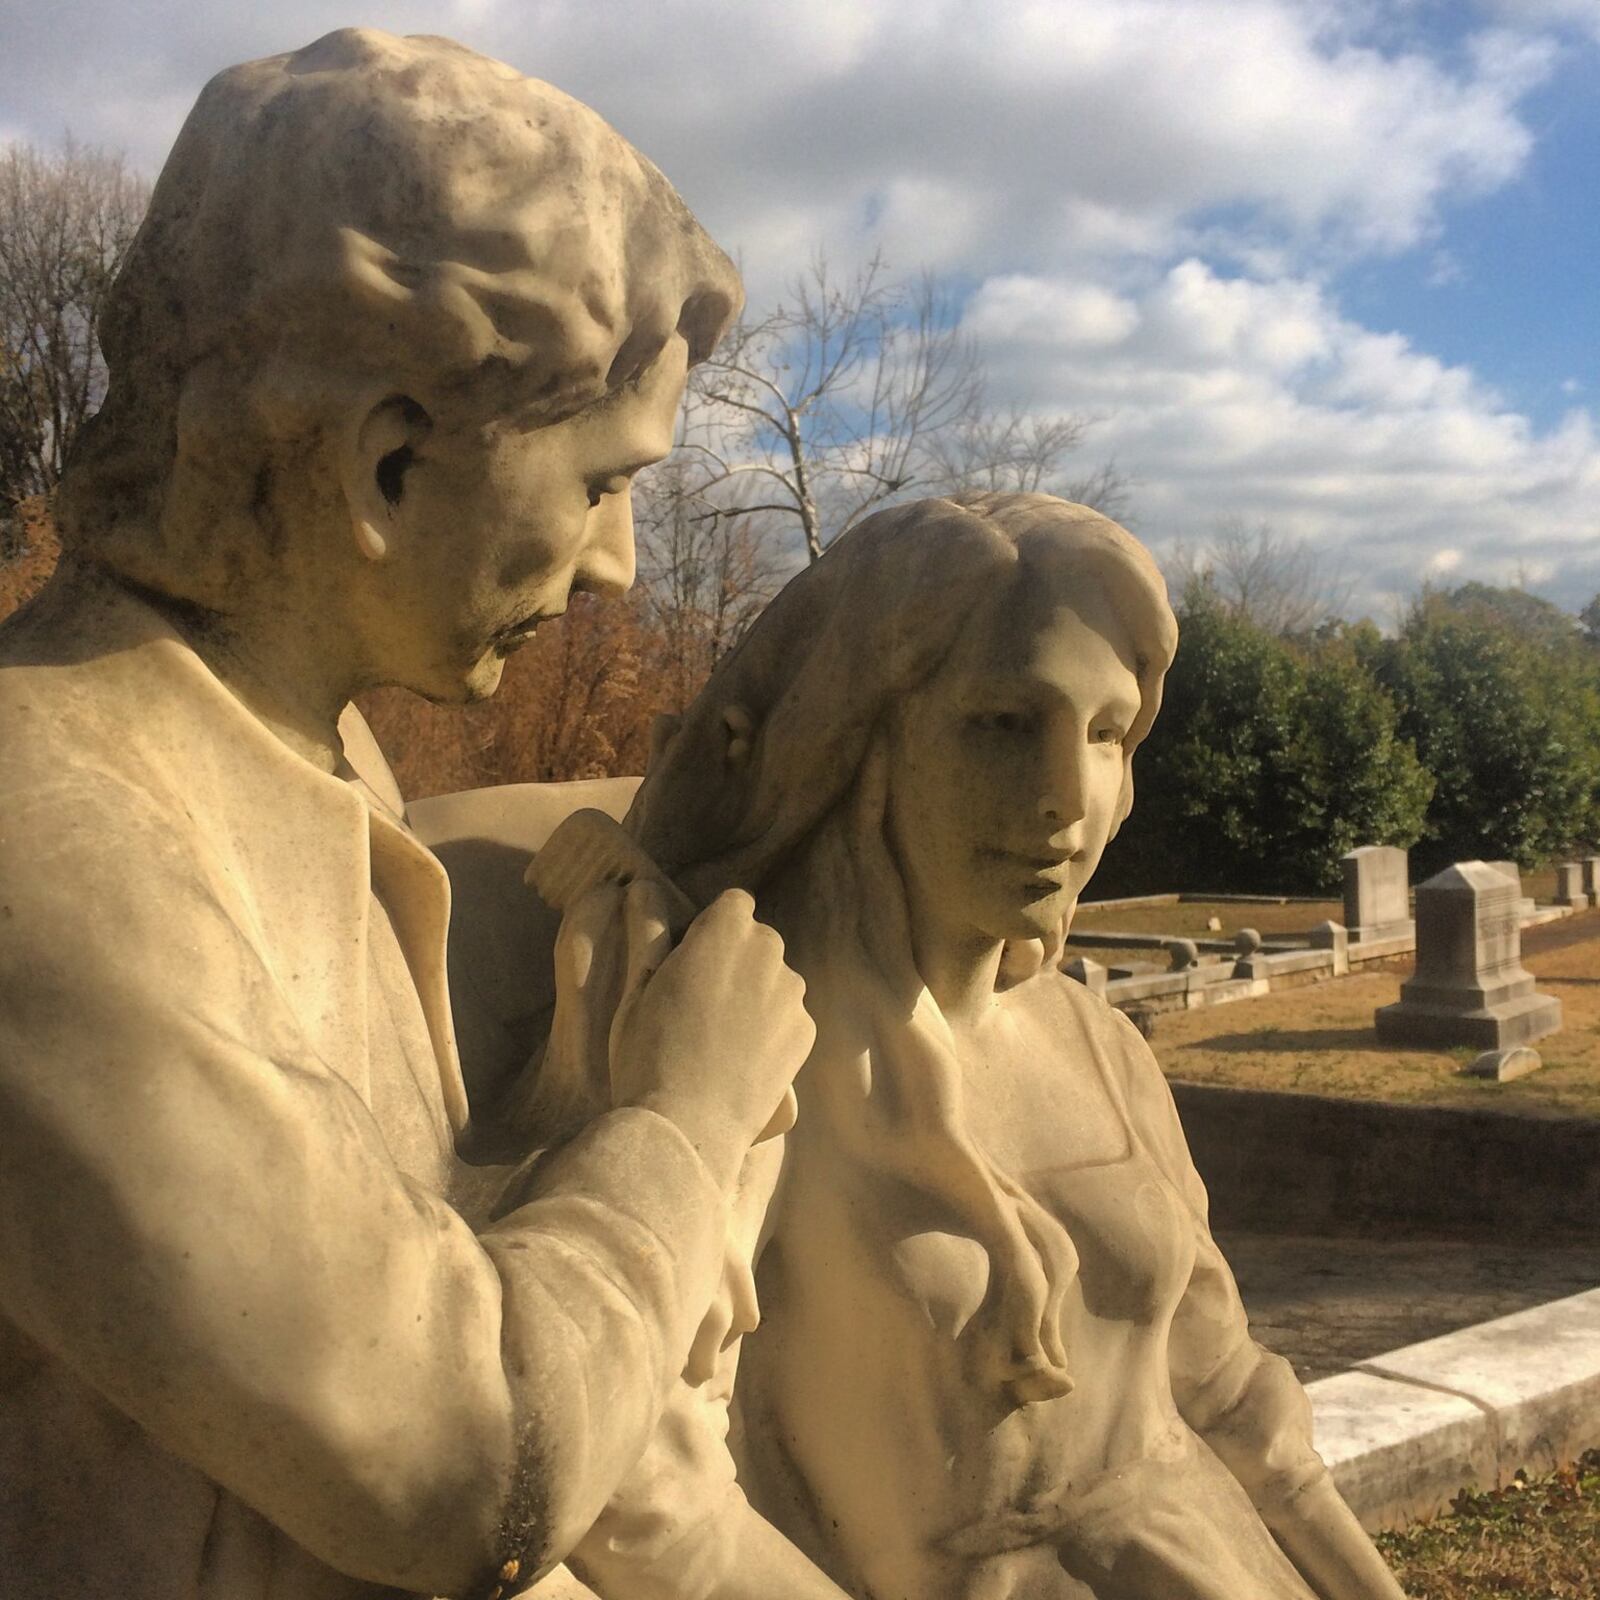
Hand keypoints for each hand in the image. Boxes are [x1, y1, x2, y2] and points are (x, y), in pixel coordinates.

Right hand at [609, 887, 810, 1186]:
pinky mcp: (806, 1032)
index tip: (694, 958)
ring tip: (723, 1038)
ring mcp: (792, 994)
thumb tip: (647, 896)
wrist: (686, 1124)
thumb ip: (653, 938)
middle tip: (704, 1002)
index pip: (735, 904)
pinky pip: (789, 1018)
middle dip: (738, 959)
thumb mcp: (635, 990)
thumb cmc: (647, 1054)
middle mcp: (768, 952)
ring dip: (757, 995)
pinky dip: (773, 1031)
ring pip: (777, 980)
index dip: (715, 928)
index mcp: (724, 931)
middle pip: (760, 940)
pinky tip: (744, 1060)